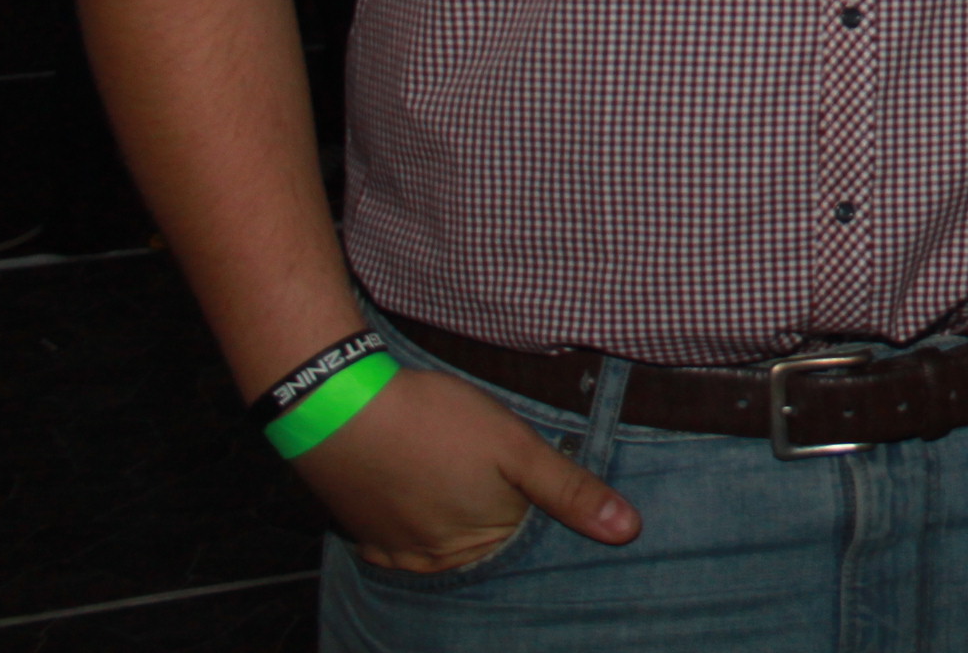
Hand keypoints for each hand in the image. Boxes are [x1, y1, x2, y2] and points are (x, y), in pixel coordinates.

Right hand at [290, 364, 638, 572]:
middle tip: (476, 457)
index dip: (531, 496)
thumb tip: (629, 531)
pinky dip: (412, 507)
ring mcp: (395, 550)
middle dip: (492, 504)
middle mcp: (437, 561)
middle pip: (483, 535)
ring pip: (441, 533)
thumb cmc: (434, 422)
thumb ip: (571, 489)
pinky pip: (401, 532)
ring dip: (449, 506)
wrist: (338, 406)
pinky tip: (415, 476)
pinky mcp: (362, 532)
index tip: (520, 466)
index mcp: (481, 544)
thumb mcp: (516, 447)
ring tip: (447, 460)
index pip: (526, 532)